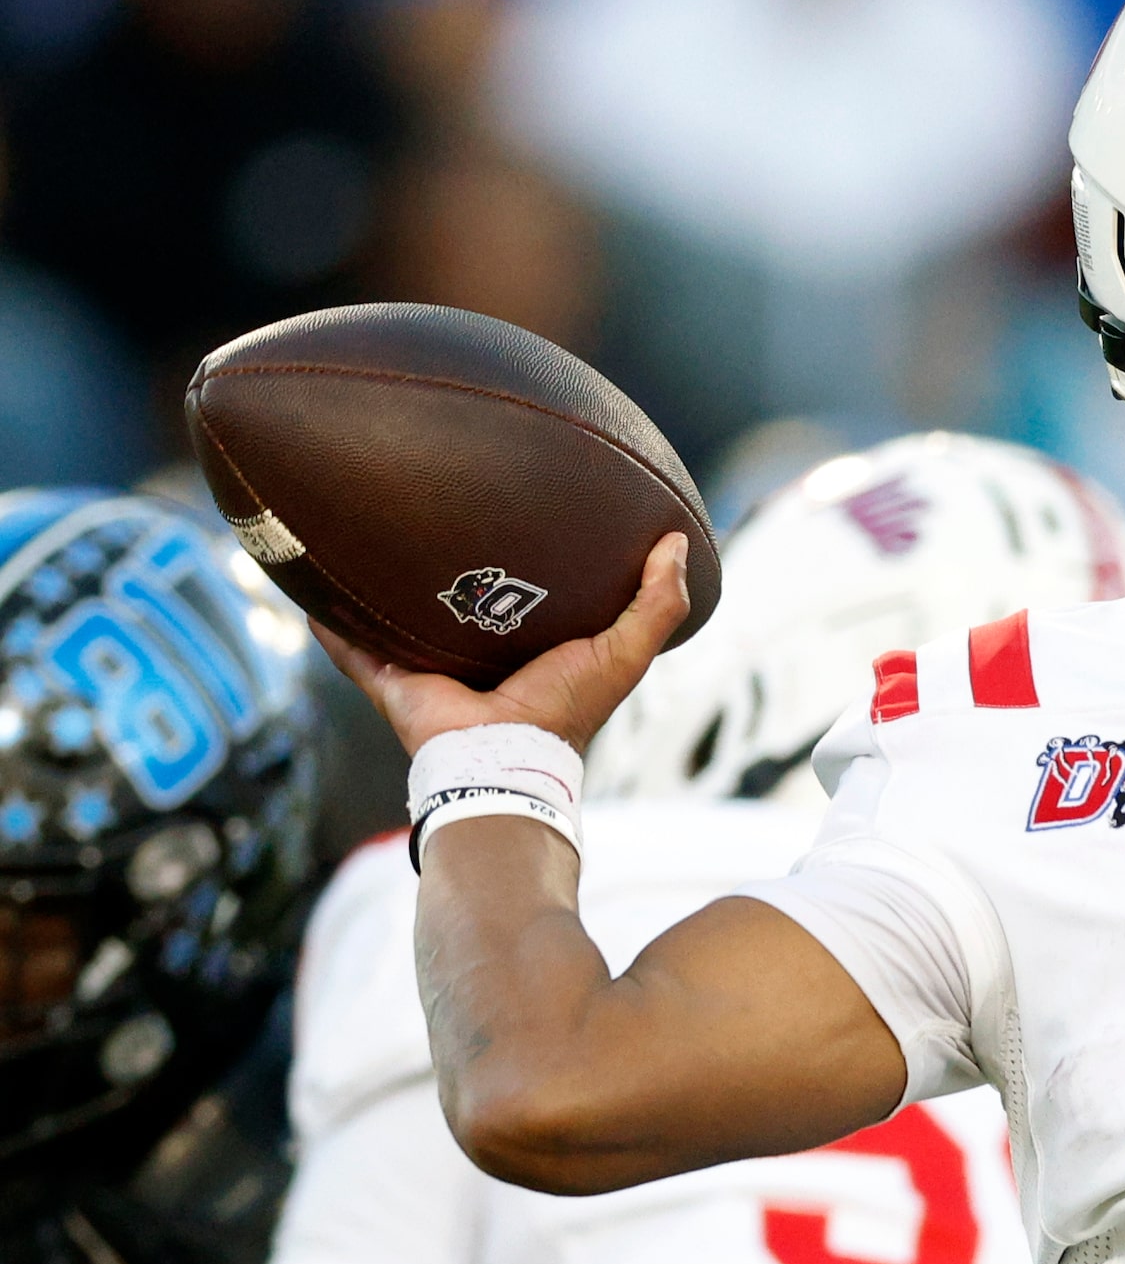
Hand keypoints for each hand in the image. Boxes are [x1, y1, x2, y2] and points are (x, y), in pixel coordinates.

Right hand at [313, 532, 690, 755]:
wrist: (505, 758)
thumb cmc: (567, 709)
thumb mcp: (625, 650)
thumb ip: (657, 602)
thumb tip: (677, 542)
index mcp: (526, 644)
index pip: (523, 592)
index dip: (524, 557)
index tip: (518, 506)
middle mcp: (474, 653)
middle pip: (453, 599)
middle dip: (443, 563)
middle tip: (429, 504)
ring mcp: (428, 666)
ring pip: (395, 617)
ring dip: (377, 586)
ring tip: (358, 532)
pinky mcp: (390, 680)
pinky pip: (350, 648)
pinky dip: (328, 623)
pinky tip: (307, 587)